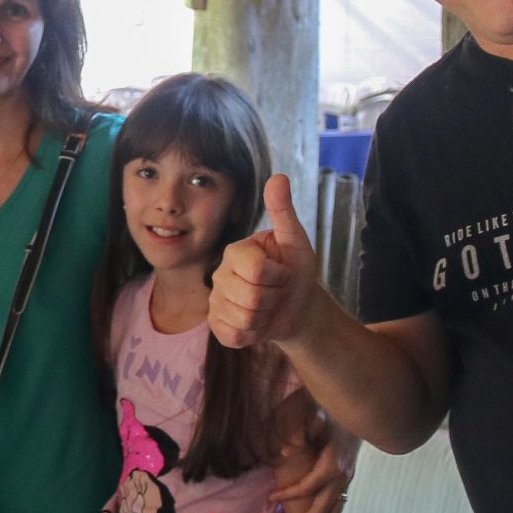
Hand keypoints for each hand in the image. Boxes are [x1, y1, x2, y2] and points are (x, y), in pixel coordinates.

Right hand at [210, 173, 324, 349]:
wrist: (297, 308)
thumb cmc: (296, 272)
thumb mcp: (295, 242)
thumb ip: (283, 212)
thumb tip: (278, 177)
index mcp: (236, 251)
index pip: (257, 270)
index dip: (280, 276)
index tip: (284, 272)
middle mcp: (219, 274)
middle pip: (251, 298)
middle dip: (274, 299)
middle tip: (277, 292)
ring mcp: (215, 302)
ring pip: (244, 319)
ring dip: (266, 318)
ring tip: (268, 307)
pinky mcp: (216, 326)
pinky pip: (234, 336)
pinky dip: (253, 334)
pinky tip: (258, 323)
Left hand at [275, 415, 359, 512]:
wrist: (360, 412)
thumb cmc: (334, 414)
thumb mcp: (318, 417)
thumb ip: (301, 433)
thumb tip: (285, 452)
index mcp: (332, 465)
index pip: (307, 487)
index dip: (289, 494)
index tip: (272, 498)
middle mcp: (342, 476)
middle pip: (323, 506)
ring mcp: (348, 478)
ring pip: (336, 508)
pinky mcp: (350, 477)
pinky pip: (341, 502)